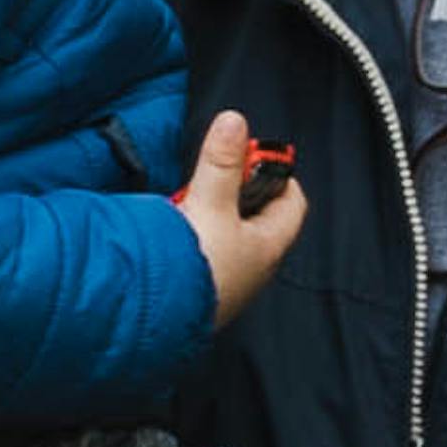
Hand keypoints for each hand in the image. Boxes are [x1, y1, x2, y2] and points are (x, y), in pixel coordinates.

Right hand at [170, 111, 314, 326]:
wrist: (155, 324)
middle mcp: (254, 269)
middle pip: (255, 220)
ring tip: (182, 211)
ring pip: (227, 242)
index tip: (251, 158)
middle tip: (209, 182)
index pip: (291, 201)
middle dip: (233, 195)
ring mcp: (227, 286)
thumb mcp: (208, 205)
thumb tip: (234, 121)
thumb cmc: (193, 270)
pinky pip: (203, 262)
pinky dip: (189, 246)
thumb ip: (220, 163)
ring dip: (207, 222)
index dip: (275, 174)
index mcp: (268, 246)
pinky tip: (167, 242)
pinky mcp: (200, 298)